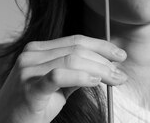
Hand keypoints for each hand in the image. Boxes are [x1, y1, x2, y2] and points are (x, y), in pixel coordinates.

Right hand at [0, 35, 127, 122]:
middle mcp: (31, 55)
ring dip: (100, 69)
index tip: (121, 55)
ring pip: (73, 60)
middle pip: (78, 49)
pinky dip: (81, 76)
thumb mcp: (58, 86)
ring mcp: (27, 71)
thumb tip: (106, 65)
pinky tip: (95, 81)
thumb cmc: (31, 108)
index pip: (76, 40)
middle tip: (121, 74)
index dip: (102, 46)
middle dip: (105, 60)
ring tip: (115, 79)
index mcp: (37, 50)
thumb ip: (77, 72)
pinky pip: (59, 76)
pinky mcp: (28, 89)